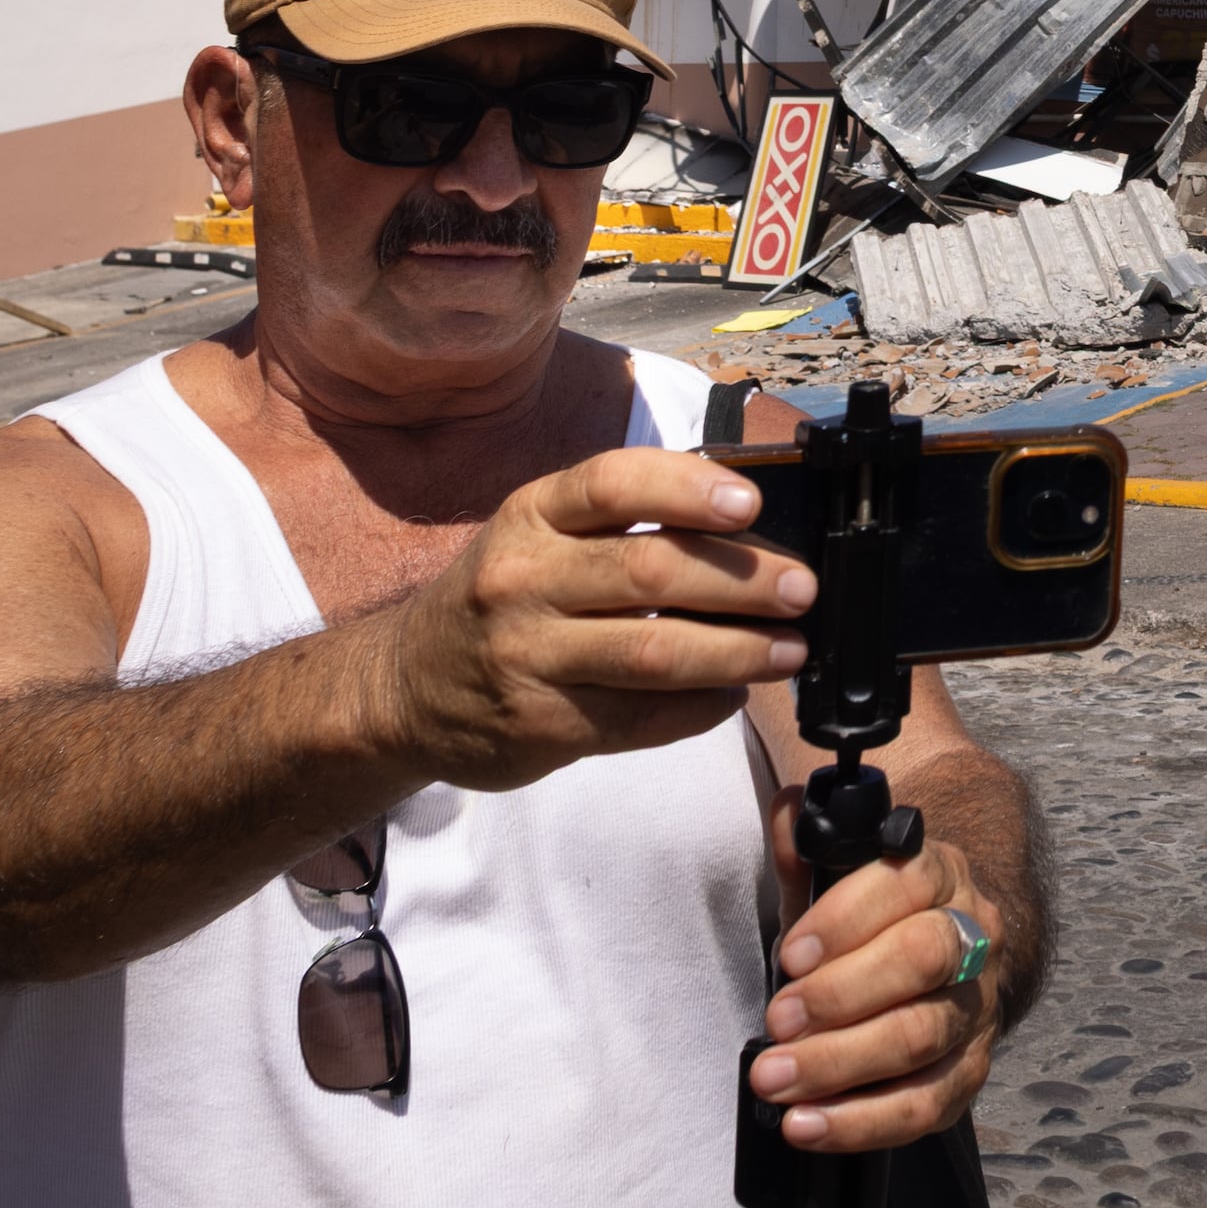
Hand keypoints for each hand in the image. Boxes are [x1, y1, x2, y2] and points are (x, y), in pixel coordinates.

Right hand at [370, 448, 811, 792]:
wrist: (404, 688)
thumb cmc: (504, 598)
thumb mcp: (540, 537)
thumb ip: (624, 526)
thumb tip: (749, 530)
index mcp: (532, 514)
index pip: (613, 482)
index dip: (688, 488)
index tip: (751, 503)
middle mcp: (522, 578)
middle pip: (650, 572)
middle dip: (742, 581)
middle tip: (802, 590)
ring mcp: (526, 656)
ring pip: (653, 652)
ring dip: (738, 652)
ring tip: (790, 650)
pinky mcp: (537, 725)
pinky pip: (639, 718)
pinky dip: (700, 707)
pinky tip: (731, 695)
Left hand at [750, 836, 998, 1152]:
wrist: (938, 959)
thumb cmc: (868, 918)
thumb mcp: (834, 875)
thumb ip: (804, 847)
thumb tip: (786, 819)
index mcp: (941, 875)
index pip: (908, 884)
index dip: (846, 919)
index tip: (790, 956)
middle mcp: (973, 937)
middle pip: (922, 960)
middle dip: (841, 996)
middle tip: (777, 1023)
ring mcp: (977, 1007)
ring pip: (921, 1036)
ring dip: (841, 1064)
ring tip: (775, 1081)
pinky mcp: (970, 1070)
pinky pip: (926, 1104)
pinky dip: (863, 1122)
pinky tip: (808, 1126)